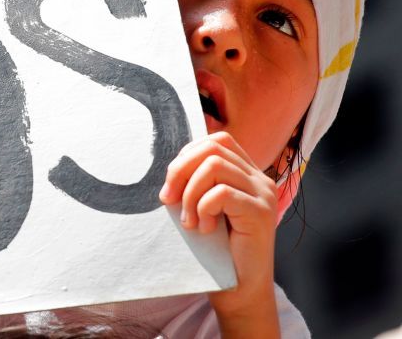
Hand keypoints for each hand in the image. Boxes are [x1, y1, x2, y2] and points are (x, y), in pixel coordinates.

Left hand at [159, 131, 279, 333]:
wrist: (238, 290)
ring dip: (190, 193)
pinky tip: (204, 229)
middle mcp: (260, 179)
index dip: (186, 155)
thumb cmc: (215, 249)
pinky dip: (203, 208)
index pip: (215, 141)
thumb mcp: (201, 207)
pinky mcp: (261, 212)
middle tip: (169, 201)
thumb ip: (195, 182)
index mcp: (246, 174)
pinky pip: (221, 193)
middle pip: (212, 148)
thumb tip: (170, 166)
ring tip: (189, 221)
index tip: (170, 187)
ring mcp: (264, 194)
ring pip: (214, 167)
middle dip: (181, 170)